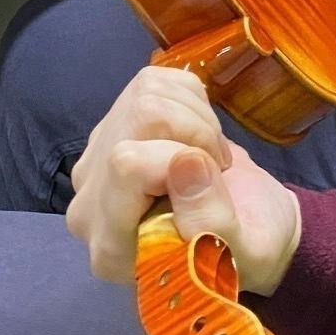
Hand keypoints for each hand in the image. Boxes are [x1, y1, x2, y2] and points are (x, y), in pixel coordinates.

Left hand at [65, 64, 226, 284]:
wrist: (245, 229)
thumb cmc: (242, 251)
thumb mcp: (242, 254)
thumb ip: (211, 223)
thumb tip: (184, 160)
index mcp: (111, 246)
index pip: (127, 164)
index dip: (182, 159)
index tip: (210, 185)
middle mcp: (90, 200)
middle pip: (141, 116)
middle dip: (197, 133)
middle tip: (215, 170)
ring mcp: (98, 156)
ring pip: (148, 91)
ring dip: (198, 118)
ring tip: (209, 159)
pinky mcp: (117, 124)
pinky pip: (155, 80)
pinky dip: (192, 101)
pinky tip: (198, 139)